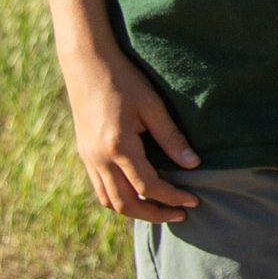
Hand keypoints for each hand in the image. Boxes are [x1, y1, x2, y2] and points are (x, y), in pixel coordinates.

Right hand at [64, 50, 200, 223]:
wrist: (86, 64)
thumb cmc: (123, 80)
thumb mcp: (152, 105)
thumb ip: (172, 137)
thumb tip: (194, 165)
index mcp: (118, 146)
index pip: (149, 186)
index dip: (173, 197)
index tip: (193, 201)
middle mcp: (99, 158)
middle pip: (126, 204)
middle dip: (154, 214)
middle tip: (180, 214)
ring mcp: (88, 158)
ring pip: (110, 201)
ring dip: (136, 210)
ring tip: (161, 208)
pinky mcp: (84, 154)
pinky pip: (100, 188)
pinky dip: (119, 198)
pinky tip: (138, 191)